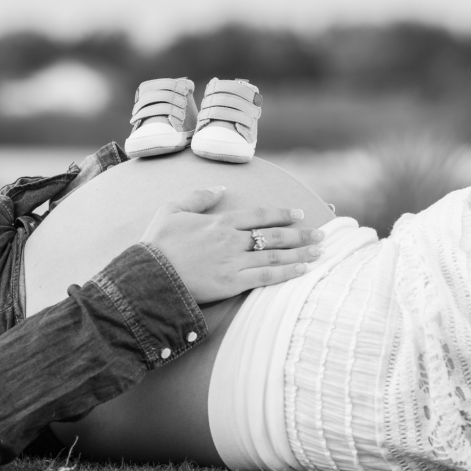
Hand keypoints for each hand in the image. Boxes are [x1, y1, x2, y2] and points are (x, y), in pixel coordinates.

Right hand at [141, 186, 324, 303]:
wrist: (149, 274)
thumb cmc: (157, 243)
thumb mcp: (172, 209)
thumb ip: (198, 196)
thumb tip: (221, 187)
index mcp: (220, 221)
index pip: (259, 215)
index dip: (281, 214)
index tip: (299, 214)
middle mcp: (232, 239)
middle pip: (274, 234)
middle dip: (300, 234)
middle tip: (321, 234)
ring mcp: (234, 261)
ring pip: (275, 255)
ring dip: (301, 252)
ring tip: (320, 251)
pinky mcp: (232, 283)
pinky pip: (266, 277)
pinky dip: (287, 273)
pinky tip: (303, 270)